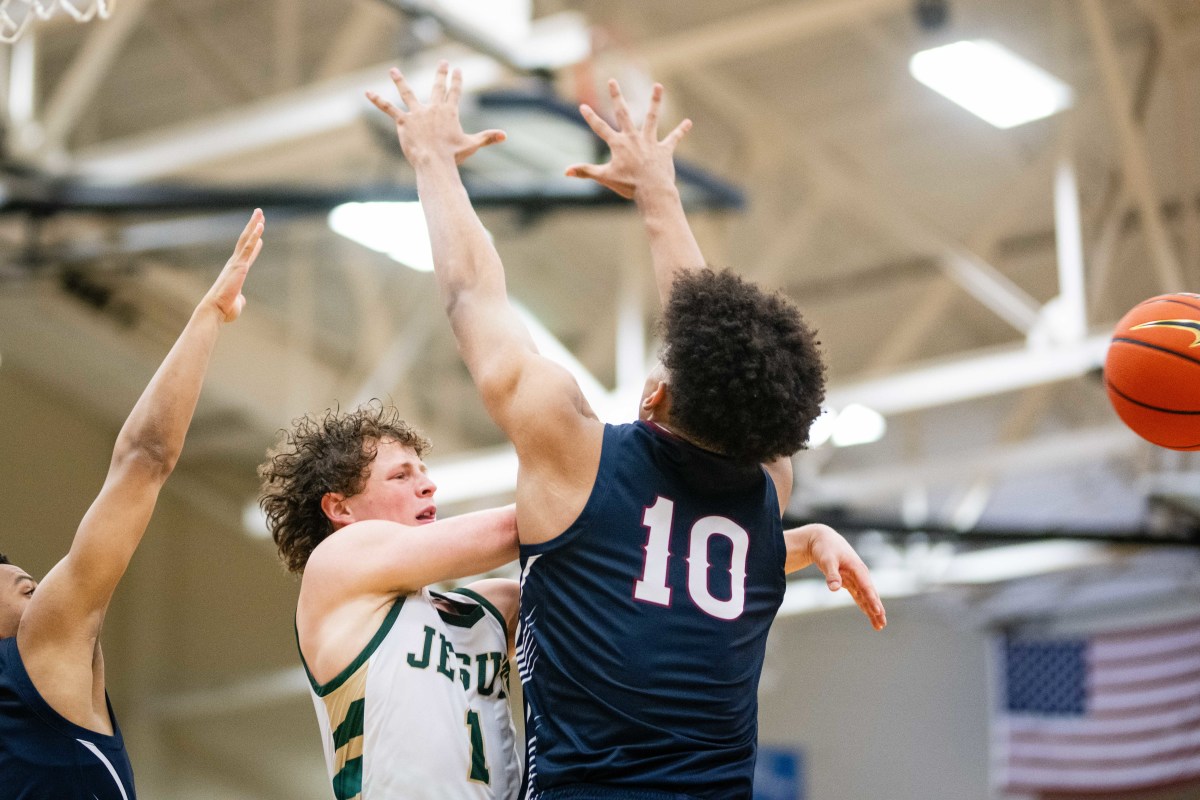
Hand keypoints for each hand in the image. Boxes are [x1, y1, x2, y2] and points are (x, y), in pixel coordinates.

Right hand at [201, 209, 262, 322]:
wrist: (215, 310)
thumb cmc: (224, 309)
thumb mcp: (236, 303)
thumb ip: (240, 299)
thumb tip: (241, 300)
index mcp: (235, 272)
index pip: (247, 254)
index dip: (254, 244)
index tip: (260, 235)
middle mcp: (235, 264)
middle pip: (246, 240)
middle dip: (252, 226)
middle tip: (258, 214)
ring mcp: (237, 263)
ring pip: (246, 239)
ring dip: (254, 225)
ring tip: (260, 212)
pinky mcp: (240, 265)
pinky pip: (248, 247)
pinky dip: (254, 235)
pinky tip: (260, 226)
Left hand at [366, 62, 505, 165]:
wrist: (435, 163)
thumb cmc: (453, 156)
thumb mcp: (472, 144)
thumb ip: (488, 137)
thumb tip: (505, 135)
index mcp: (449, 112)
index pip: (454, 92)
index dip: (456, 80)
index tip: (457, 70)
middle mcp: (433, 108)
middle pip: (437, 87)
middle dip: (440, 74)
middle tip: (443, 63)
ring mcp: (417, 113)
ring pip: (407, 93)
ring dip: (400, 80)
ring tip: (393, 71)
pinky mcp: (404, 121)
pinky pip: (389, 109)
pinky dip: (378, 100)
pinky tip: (367, 93)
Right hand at [565, 79, 691, 199]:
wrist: (652, 191)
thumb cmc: (628, 186)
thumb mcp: (604, 178)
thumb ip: (585, 171)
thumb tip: (565, 172)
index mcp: (618, 145)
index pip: (600, 128)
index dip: (590, 118)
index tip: (583, 106)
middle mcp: (633, 138)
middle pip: (623, 113)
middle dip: (616, 96)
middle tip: (612, 80)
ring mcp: (650, 142)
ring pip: (651, 117)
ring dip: (655, 101)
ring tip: (658, 86)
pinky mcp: (664, 150)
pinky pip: (674, 138)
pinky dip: (681, 131)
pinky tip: (689, 122)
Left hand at [806, 524, 886, 630]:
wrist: (822, 539)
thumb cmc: (825, 548)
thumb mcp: (827, 560)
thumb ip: (831, 574)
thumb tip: (834, 589)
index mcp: (857, 568)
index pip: (866, 586)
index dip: (872, 599)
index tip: (877, 611)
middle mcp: (860, 574)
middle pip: (871, 594)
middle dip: (877, 609)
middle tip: (882, 624)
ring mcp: (856, 578)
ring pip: (867, 597)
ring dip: (873, 610)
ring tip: (879, 626)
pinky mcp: (850, 581)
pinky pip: (859, 596)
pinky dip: (864, 605)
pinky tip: (870, 615)